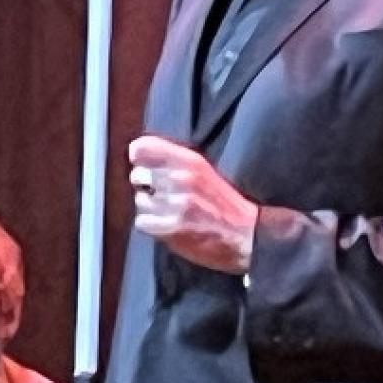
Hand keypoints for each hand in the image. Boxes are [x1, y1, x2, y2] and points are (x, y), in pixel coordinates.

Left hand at [129, 135, 257, 273]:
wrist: (246, 234)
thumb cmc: (225, 204)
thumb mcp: (204, 171)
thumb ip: (175, 161)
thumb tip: (138, 156)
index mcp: (190, 161)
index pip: (143, 147)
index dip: (138, 157)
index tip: (142, 164)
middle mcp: (181, 178)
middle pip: (137, 175)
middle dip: (145, 186)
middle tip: (161, 195)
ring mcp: (176, 203)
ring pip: (140, 200)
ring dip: (150, 208)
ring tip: (168, 212)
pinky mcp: (173, 227)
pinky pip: (143, 221)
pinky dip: (151, 225)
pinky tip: (166, 225)